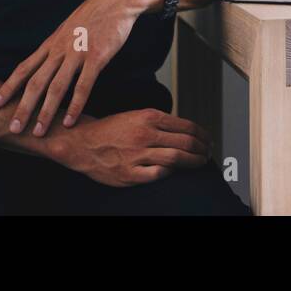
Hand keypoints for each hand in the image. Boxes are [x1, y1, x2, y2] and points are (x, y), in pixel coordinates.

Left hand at [0, 0, 150, 136]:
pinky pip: (83, 85)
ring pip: (56, 87)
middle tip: (13, 128)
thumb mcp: (69, 28)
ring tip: (38, 132)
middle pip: (36, 82)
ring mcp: (77, 53)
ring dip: (45, 112)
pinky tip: (70, 121)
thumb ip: (59, 46)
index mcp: (52, 43)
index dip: (8, 87)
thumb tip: (49, 61)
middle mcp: (60, 50)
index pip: (24, 68)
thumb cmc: (95, 14)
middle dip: (22, 107)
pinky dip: (76, 105)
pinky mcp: (96, 57)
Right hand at [54, 109, 212, 186]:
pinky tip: (174, 171)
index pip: (186, 126)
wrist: (82, 142)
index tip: (208, 139)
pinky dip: (169, 173)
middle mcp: (145, 134)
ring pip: (176, 158)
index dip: (202, 134)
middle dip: (202, 149)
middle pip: (185, 142)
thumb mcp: (137, 115)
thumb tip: (186, 130)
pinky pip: (158, 174)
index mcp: (149, 117)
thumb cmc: (110, 129)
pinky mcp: (130, 174)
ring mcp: (137, 155)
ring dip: (193, 162)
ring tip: (200, 162)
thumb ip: (160, 122)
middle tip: (208, 152)